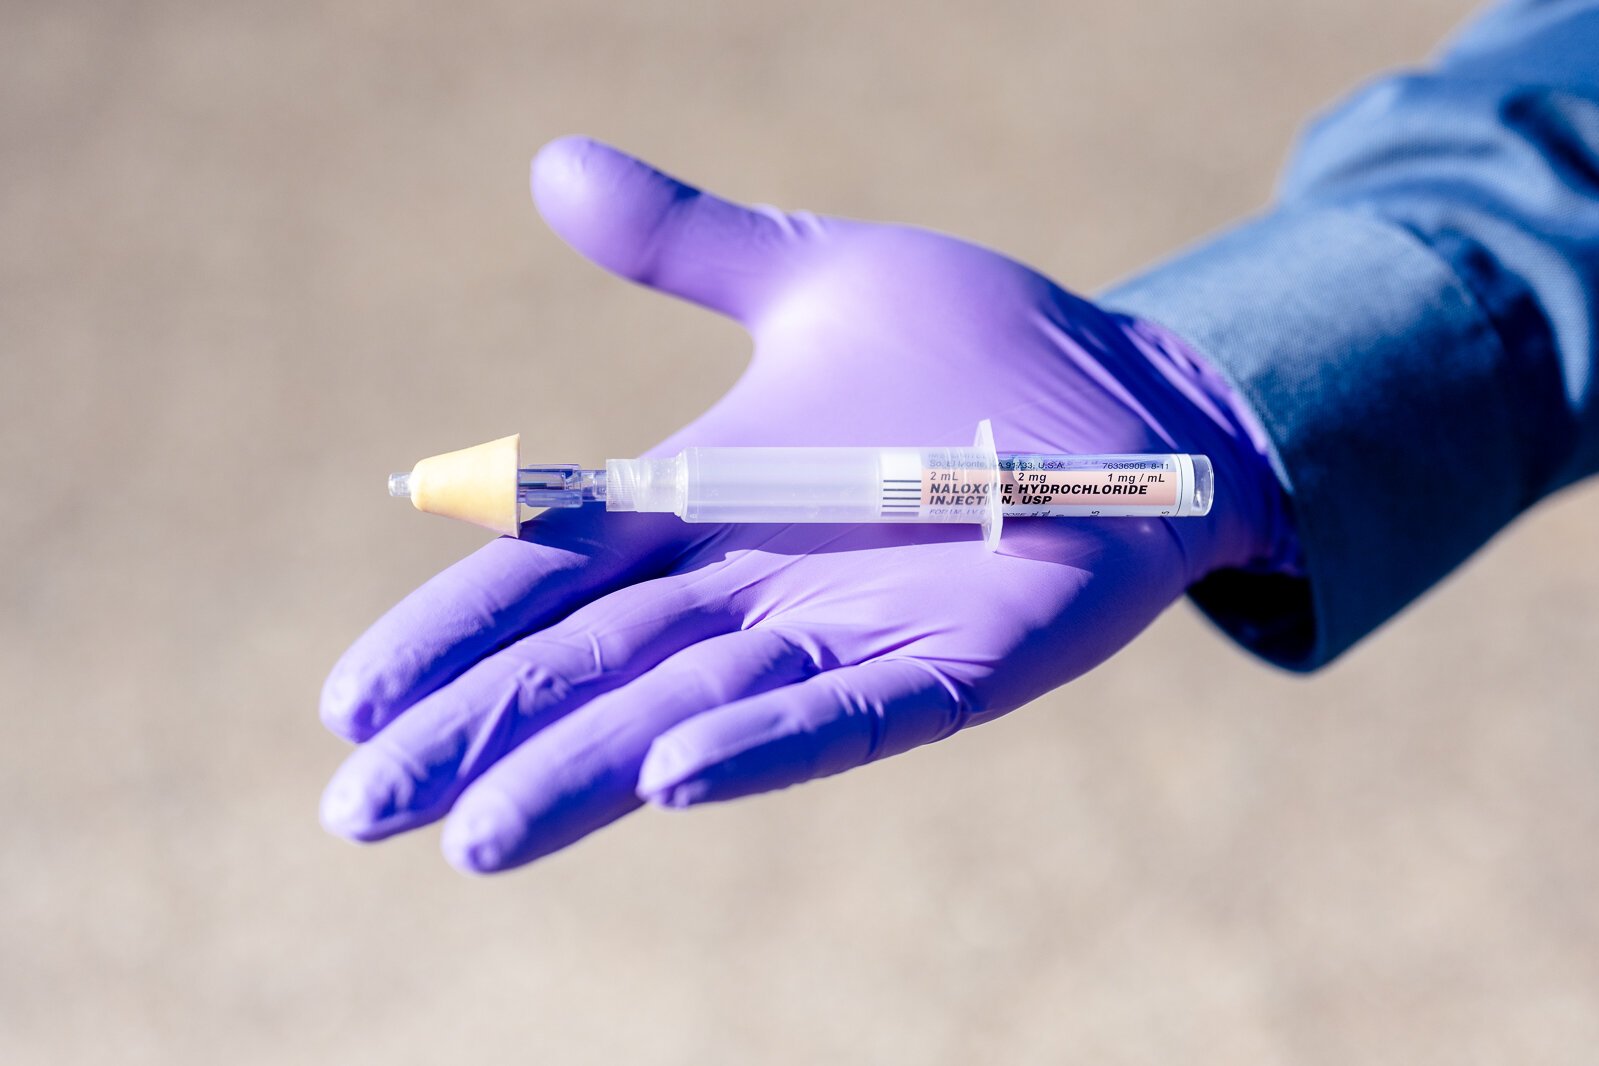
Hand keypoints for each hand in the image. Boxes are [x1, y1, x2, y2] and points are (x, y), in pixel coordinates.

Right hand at [319, 137, 1282, 872]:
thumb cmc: (982, 346)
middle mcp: (756, 582)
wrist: (1138, 393)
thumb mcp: (819, 275)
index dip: (454, 629)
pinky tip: (672, 780)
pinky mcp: (951, 664)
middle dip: (478, 733)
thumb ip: (688, 240)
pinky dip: (762, 746)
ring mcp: (848, 631)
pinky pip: (847, 716)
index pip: (551, 569)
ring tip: (479, 834)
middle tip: (357, 811)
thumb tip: (552, 161)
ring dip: (586, 769)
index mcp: (708, 498)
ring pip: (691, 710)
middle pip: (591, 662)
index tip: (350, 699)